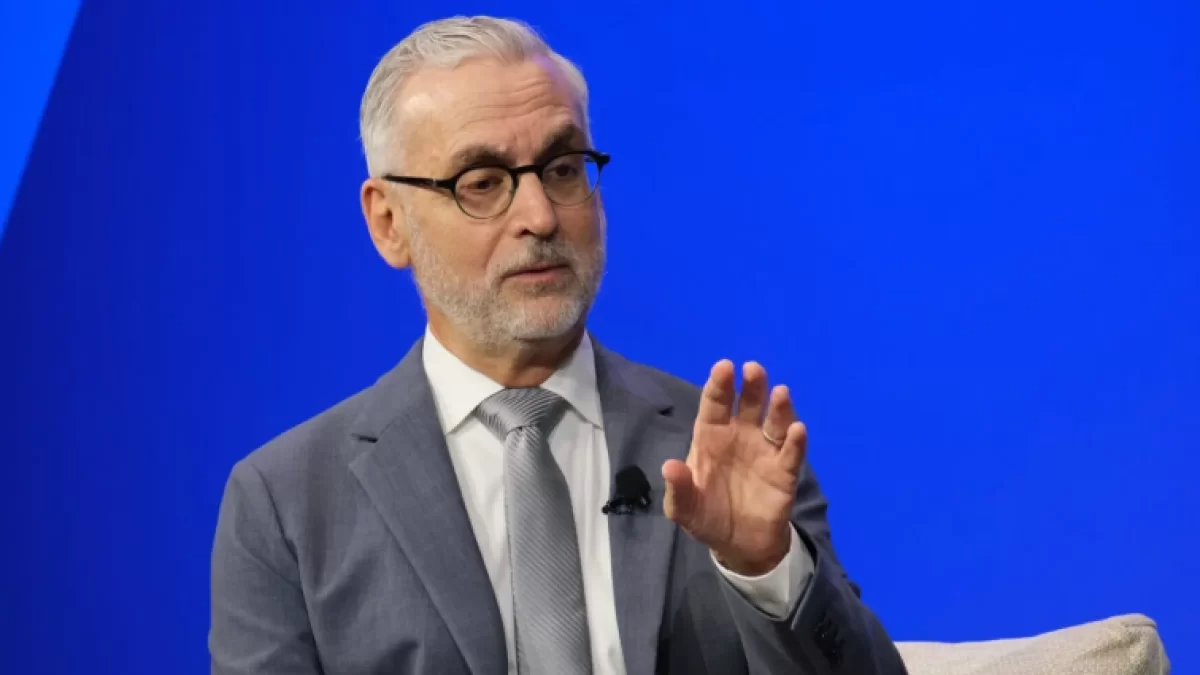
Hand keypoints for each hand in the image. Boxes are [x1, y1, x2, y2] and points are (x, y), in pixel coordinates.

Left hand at [662, 360, 807, 575]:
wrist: (738, 545)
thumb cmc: (707, 516)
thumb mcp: (684, 508)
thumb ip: (678, 489)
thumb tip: (670, 466)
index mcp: (712, 437)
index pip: (715, 405)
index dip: (719, 386)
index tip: (724, 367)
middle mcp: (740, 436)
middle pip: (747, 405)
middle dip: (751, 386)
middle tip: (754, 369)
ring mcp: (765, 451)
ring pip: (774, 422)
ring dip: (779, 407)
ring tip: (781, 392)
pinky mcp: (784, 472)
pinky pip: (791, 453)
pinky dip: (795, 441)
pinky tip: (797, 430)